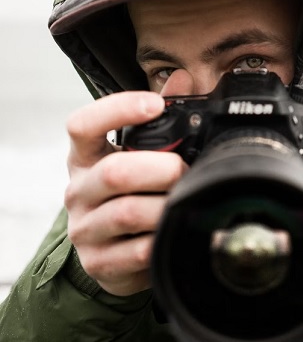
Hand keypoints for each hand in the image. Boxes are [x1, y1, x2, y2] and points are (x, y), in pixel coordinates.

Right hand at [64, 91, 187, 296]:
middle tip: (183, 169)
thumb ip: (157, 116)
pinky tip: (177, 228)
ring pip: (128, 213)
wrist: (112, 254)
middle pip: (115, 172)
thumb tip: (182, 78)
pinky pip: (139, 250)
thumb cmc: (128, 193)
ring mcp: (85, 229)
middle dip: (162, 168)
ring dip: (166, 204)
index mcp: (83, 157)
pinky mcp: (99, 263)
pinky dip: (165, 237)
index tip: (155, 105)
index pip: (82, 125)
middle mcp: (78, 191)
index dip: (119, 110)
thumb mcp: (135, 154)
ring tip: (184, 199)